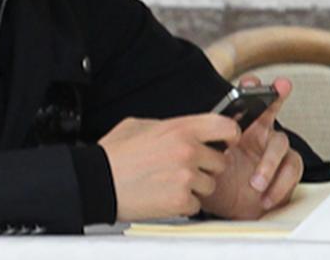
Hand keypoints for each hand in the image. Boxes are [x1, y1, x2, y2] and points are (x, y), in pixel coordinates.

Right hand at [99, 114, 240, 220]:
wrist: (99, 180)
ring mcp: (186, 177)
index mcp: (180, 129)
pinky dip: (183, 203)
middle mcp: (187, 151)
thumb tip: (184, 130)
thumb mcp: (140, 124)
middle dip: (206, 166)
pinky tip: (164, 195)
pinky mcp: (181, 200)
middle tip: (184, 168)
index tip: (227, 140)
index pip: (224, 126)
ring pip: (210, 185)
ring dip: (195, 186)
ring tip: (170, 182)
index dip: (230, 134)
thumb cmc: (115, 153)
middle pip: (220, 161)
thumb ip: (169, 126)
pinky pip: (196, 204)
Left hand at [198, 76, 303, 218]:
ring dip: (268, 165)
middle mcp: (258, 134)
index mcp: (238, 128)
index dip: (250, 89)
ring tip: (255, 183)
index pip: (244, 104)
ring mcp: (273, 151)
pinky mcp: (286, 170)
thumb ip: (205, 150)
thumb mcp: (206, 165)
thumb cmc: (215, 182)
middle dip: (277, 96)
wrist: (226, 209)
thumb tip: (200, 142)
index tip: (251, 81)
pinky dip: (279, 185)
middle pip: (271, 110)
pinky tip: (265, 196)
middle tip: (282, 86)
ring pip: (280, 144)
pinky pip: (291, 169)